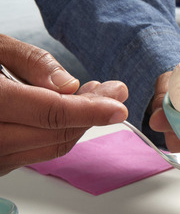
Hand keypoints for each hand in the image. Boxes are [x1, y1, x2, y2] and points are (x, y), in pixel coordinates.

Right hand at [0, 35, 127, 174]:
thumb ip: (27, 62)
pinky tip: (70, 111)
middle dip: (91, 114)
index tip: (118, 102)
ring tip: (97, 95)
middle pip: (55, 134)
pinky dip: (58, 133)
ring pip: (50, 147)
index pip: (48, 113)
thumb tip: (68, 86)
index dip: (89, 109)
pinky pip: (35, 152)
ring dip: (79, 124)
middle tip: (113, 90)